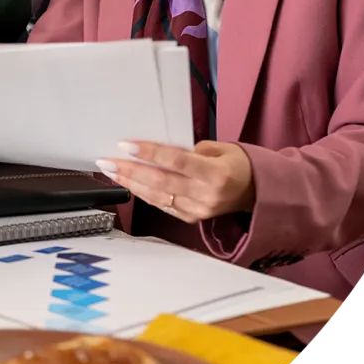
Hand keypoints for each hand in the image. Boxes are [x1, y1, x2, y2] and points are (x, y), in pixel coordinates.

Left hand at [96, 140, 254, 223]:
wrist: (256, 190)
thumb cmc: (237, 163)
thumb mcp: (220, 147)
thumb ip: (191, 149)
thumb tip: (159, 150)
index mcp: (216, 173)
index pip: (176, 161)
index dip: (149, 153)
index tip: (126, 145)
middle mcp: (206, 194)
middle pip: (161, 182)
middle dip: (130, 171)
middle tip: (108, 161)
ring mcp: (199, 209)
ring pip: (158, 197)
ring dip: (131, 184)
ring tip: (112, 172)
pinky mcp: (192, 218)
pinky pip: (163, 206)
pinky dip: (144, 195)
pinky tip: (130, 185)